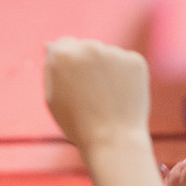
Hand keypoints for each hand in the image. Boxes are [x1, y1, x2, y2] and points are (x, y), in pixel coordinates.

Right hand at [43, 38, 150, 155]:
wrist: (114, 140)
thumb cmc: (78, 124)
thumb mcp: (52, 96)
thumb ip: (51, 67)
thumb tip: (50, 44)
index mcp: (62, 54)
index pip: (64, 45)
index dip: (71, 66)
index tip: (77, 84)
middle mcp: (88, 47)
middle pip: (87, 48)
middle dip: (89, 65)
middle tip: (93, 96)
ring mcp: (114, 52)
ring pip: (109, 55)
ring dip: (108, 70)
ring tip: (108, 99)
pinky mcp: (135, 61)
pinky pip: (127, 64)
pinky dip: (126, 76)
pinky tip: (122, 96)